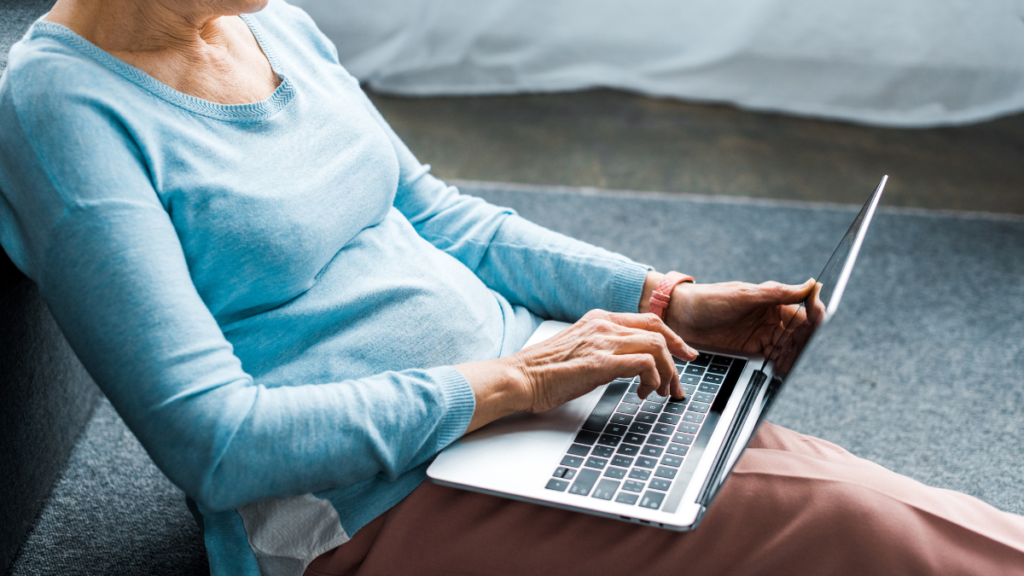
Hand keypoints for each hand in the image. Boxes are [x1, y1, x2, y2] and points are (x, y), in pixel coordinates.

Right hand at [455, 310, 697, 433]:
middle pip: (658, 330)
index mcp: (597, 319)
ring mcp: (602, 341)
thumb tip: (624, 366)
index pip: (647, 320)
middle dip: (678, 354)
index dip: (671, 336)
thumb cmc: (541, 372)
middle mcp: (603, 325)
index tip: (683, 353)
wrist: (518, 378)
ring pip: (656, 346)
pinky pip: (645, 364)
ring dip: (667, 373)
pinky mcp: (601, 362)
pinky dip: (653, 379)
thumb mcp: (577, 351)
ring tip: (661, 393)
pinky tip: (644, 394)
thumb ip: (600, 349)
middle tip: (683, 378)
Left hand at [663, 278, 816, 355]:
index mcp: (772, 301)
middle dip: (803, 342)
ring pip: (786, 349)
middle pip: (798, 333)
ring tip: (793, 364)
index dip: (814, 317)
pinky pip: (771, 360)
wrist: (679, 317)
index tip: (818, 323)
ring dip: (792, 356)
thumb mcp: (743, 296)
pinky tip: (782, 371)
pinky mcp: (750, 351)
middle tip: (802, 350)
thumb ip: (776, 293)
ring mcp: (760, 336)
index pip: (802, 311)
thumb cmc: (709, 299)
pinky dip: (779, 366)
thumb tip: (811, 285)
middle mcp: (770, 319)